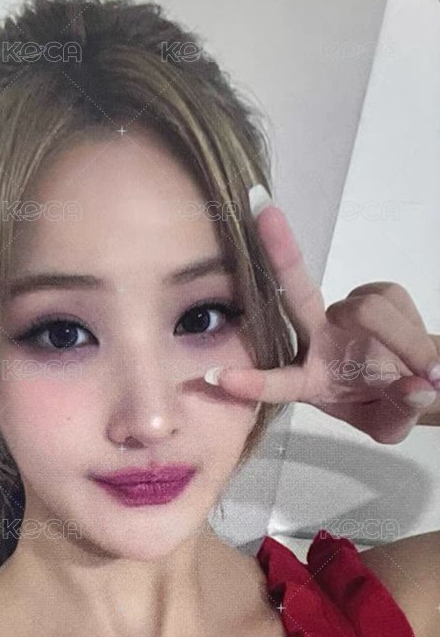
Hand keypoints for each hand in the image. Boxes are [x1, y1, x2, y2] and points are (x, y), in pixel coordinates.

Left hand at [205, 200, 439, 442]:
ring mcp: (343, 314)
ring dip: (402, 339)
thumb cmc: (387, 405)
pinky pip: (393, 302)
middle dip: (280, 252)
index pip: (277, 381)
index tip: (218, 376)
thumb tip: (415, 388)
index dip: (251, 381)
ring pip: (367, 309)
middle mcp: (316, 340)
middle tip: (261, 210)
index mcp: (308, 380)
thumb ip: (399, 411)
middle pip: (295, 294)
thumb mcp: (391, 425)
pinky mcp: (374, 293)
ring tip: (422, 367)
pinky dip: (411, 328)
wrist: (416, 380)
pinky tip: (411, 345)